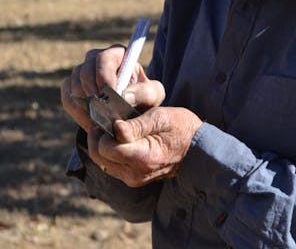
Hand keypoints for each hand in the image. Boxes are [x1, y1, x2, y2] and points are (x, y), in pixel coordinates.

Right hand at [60, 46, 164, 130]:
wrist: (131, 110)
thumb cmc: (145, 98)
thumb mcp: (154, 95)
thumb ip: (144, 93)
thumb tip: (124, 95)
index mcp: (118, 54)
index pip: (104, 59)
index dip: (104, 76)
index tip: (110, 96)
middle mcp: (96, 58)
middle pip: (85, 71)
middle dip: (94, 93)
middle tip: (104, 112)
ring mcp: (81, 71)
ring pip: (74, 85)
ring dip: (86, 104)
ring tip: (100, 120)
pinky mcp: (71, 86)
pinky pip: (67, 98)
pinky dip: (77, 112)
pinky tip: (91, 122)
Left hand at [87, 107, 202, 186]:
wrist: (197, 150)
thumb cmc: (181, 128)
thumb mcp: (161, 117)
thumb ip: (136, 124)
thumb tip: (115, 127)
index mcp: (143, 157)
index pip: (106, 148)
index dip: (103, 131)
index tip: (111, 118)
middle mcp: (135, 174)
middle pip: (99, 157)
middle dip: (98, 138)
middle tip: (107, 121)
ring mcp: (133, 179)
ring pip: (102, 163)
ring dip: (103, 145)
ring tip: (114, 129)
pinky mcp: (133, 179)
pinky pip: (111, 166)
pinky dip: (110, 152)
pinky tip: (119, 140)